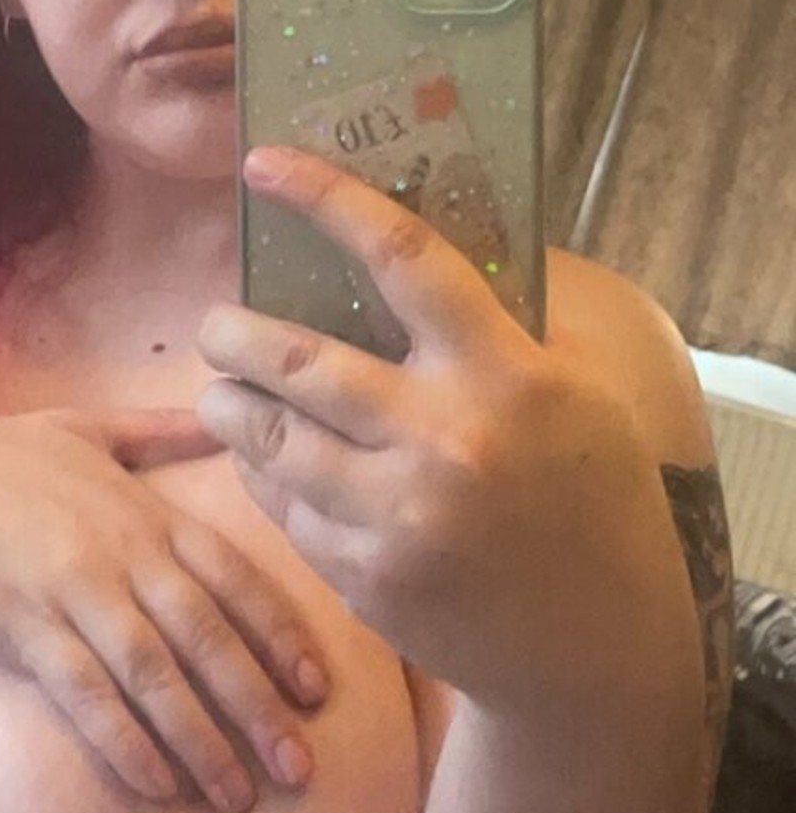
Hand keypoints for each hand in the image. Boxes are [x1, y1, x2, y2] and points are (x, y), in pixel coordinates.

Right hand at [0, 406, 329, 811]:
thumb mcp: (86, 429)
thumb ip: (159, 433)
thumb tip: (222, 418)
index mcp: (145, 512)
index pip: (233, 576)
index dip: (280, 633)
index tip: (320, 687)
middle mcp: (122, 556)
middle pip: (206, 636)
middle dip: (258, 704)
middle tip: (303, 766)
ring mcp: (74, 595)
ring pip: (154, 676)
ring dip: (201, 741)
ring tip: (239, 797)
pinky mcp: (25, 632)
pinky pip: (85, 697)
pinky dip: (124, 743)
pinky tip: (158, 787)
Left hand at [196, 149, 697, 726]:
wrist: (598, 649)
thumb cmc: (594, 500)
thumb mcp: (579, 393)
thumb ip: (506, 327)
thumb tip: (418, 255)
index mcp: (505, 373)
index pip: (402, 256)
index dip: (325, 198)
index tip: (265, 163)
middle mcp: (444, 438)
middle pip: (299, 360)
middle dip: (235, 334)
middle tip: (215, 324)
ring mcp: (397, 515)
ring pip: (268, 437)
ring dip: (226, 406)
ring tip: (219, 392)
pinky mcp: (363, 576)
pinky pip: (283, 507)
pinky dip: (263, 476)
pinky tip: (266, 461)